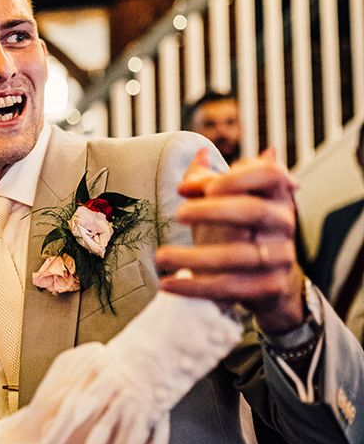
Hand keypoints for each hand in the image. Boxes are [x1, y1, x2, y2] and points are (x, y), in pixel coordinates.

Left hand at [156, 149, 305, 333]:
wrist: (266, 275)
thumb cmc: (237, 227)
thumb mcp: (224, 200)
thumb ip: (207, 179)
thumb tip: (199, 156)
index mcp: (275, 193)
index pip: (270, 174)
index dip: (240, 177)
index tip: (207, 187)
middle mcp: (283, 222)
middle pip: (253, 211)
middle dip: (213, 211)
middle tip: (178, 213)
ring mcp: (280, 256)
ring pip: (237, 256)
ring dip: (193, 257)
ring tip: (160, 256)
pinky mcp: (268, 286)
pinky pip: (230, 288)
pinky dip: (195, 287)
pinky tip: (168, 284)